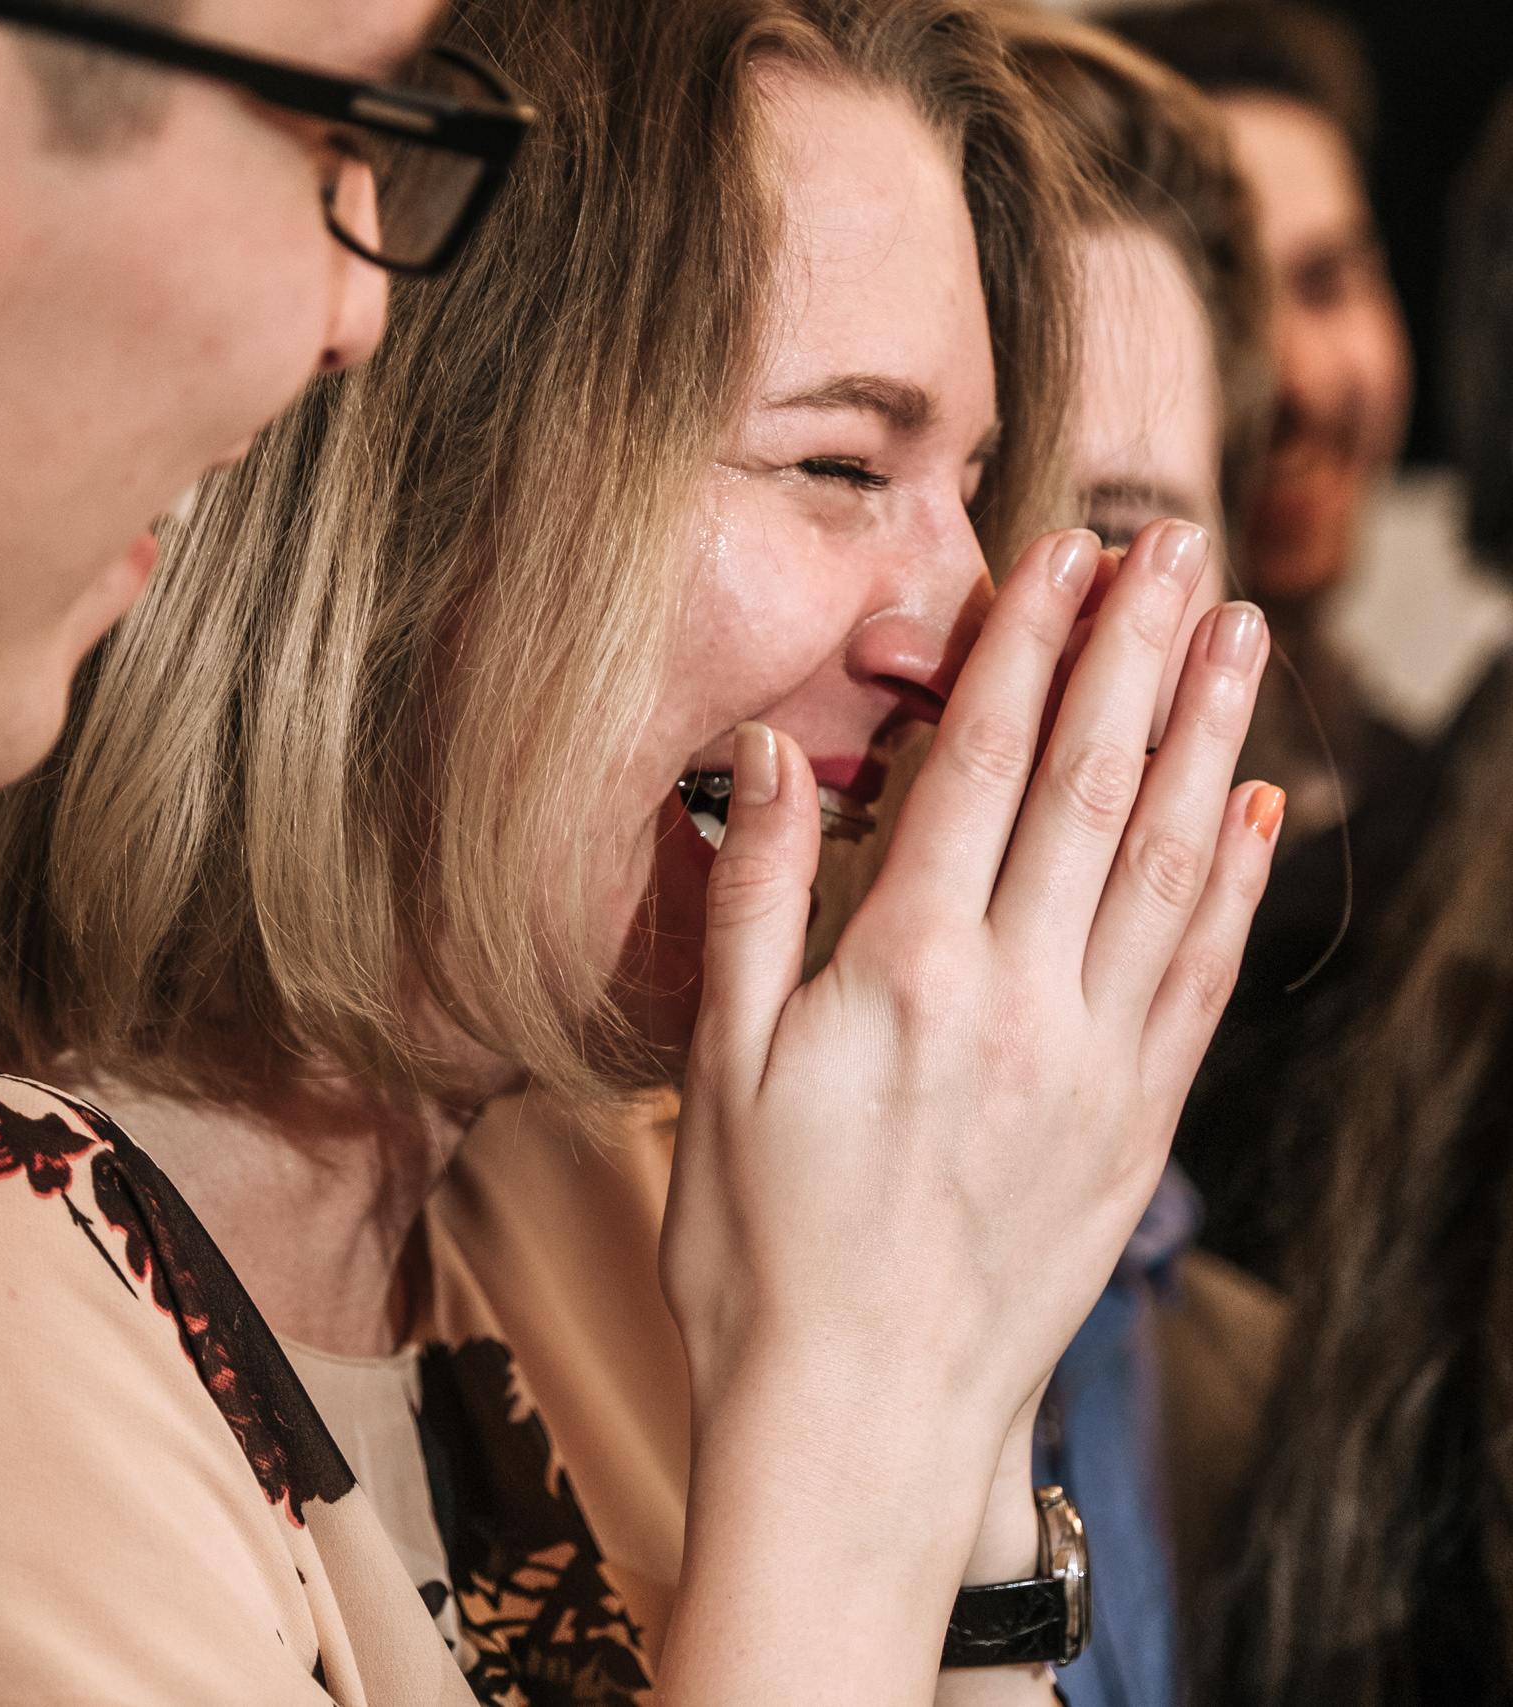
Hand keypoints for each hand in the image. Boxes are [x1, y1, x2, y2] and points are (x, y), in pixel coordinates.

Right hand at [653, 521, 1277, 1702]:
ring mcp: (1093, 1064)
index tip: (1063, 558)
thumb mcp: (719, 1067)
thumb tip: (777, 757)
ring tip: (1238, 634)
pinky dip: (1232, 882)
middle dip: (1135, 655)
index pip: (980, 772)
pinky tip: (1257, 809)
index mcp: (903, 975)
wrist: (860, 1421)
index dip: (1026, 652)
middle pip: (1090, 790)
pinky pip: (1199, 978)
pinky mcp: (1135, 1128)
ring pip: (1164, 864)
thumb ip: (751, 900)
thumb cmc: (758, 1251)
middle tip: (1178, 548)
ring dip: (1207, 736)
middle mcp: (1018, 1001)